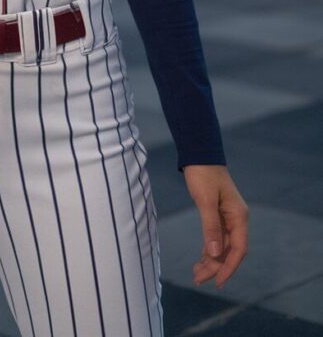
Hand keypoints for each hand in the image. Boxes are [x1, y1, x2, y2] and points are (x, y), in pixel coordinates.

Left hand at [182, 164, 247, 289]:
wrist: (199, 154)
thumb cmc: (203, 174)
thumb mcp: (205, 200)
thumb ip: (211, 226)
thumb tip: (215, 254)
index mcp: (239, 216)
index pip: (238, 249)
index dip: (229, 267)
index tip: (217, 281)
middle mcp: (236, 219)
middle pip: (229, 250)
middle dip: (216, 266)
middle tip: (198, 279)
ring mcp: (228, 217)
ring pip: (222, 246)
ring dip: (211, 260)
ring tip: (196, 274)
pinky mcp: (218, 214)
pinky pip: (216, 238)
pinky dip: (209, 249)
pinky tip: (201, 259)